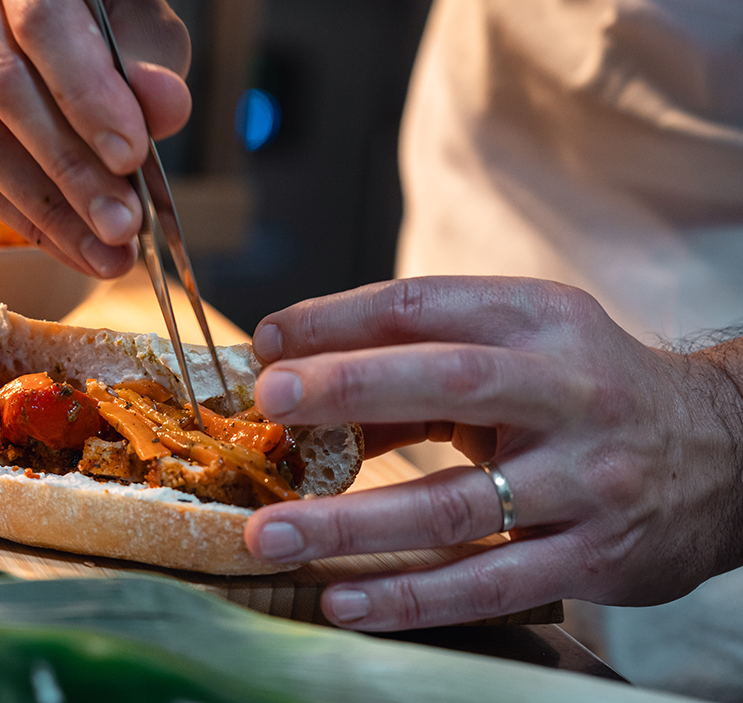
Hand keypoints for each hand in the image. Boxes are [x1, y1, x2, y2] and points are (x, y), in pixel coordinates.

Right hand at [0, 0, 190, 277]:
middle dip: (70, 169)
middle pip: (2, 88)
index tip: (132, 157)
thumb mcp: (134, 22)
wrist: (16, 13)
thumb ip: (150, 61)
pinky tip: (65, 242)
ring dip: (45, 208)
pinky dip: (17, 213)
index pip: (40, 22)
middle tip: (122, 224)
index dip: (86, 94)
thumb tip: (165, 110)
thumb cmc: (88, 15)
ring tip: (104, 251)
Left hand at [243, 276, 742, 630]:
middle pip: (448, 380)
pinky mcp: (594, 555)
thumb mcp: (524, 351)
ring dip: (353, 521)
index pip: (425, 304)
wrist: (728, 453)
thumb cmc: (591, 393)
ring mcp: (585, 478)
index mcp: (541, 321)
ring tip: (273, 533)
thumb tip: (312, 401)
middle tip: (270, 402)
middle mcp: (567, 392)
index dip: (338, 319)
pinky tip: (345, 598)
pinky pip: (489, 581)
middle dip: (350, 388)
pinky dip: (410, 596)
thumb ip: (423, 369)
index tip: (269, 339)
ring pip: (456, 502)